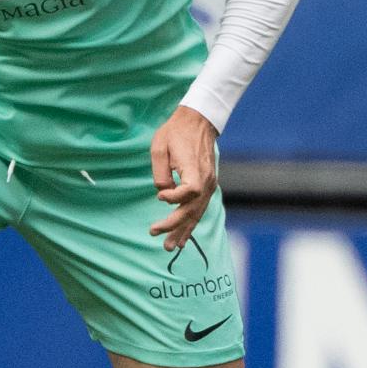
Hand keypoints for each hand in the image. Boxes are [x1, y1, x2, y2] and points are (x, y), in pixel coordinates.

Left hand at [149, 106, 217, 252]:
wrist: (198, 121)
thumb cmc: (176, 132)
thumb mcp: (160, 147)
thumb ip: (160, 173)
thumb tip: (161, 193)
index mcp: (195, 168)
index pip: (189, 191)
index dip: (174, 198)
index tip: (160, 197)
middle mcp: (206, 180)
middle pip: (193, 208)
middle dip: (174, 225)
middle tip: (157, 236)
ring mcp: (209, 184)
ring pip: (197, 213)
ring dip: (183, 230)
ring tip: (170, 246)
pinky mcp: (208, 186)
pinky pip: (200, 208)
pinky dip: (191, 223)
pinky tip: (184, 237)